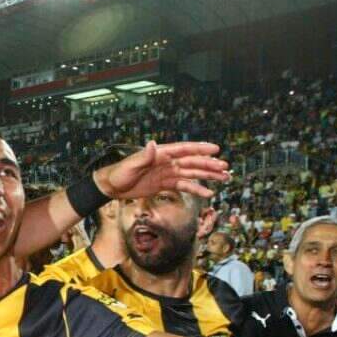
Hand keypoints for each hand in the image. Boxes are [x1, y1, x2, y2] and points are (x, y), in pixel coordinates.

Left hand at [95, 141, 227, 199]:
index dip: (199, 149)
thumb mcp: (131, 165)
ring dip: (208, 175)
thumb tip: (152, 144)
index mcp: (161, 153)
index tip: (215, 149)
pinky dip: (196, 189)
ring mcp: (168, 173)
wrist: (112, 187)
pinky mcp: (165, 184)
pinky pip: (184, 186)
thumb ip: (143, 156)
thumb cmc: (119, 173)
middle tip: (225, 168)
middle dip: (209, 165)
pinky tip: (208, 193)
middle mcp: (167, 161)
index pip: (184, 150)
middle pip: (192, 162)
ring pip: (192, 173)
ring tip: (224, 178)